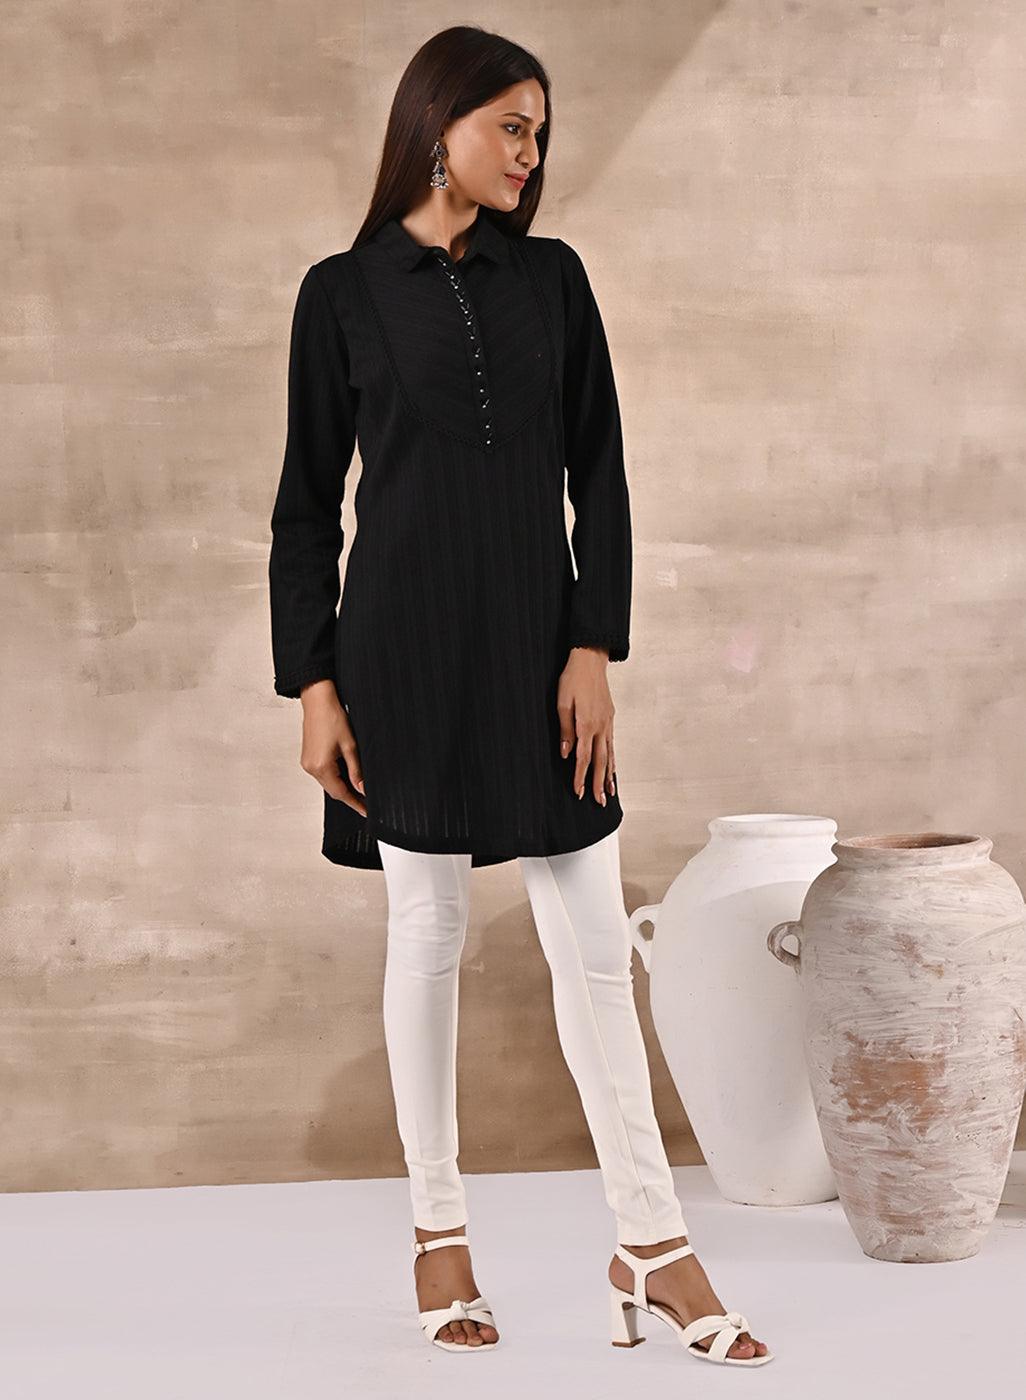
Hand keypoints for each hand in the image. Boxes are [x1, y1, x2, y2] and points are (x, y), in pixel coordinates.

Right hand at [298, 679, 366, 816]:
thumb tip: (363, 788)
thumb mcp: (351, 746)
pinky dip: (334, 777)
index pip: (341, 793)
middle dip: (350, 796)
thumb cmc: (332, 717)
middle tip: (366, 801)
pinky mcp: (307, 758)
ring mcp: (307, 763)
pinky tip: (346, 774)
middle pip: (333, 790)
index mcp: (321, 767)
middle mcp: (311, 768)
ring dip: (342, 786)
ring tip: (359, 787)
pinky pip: (323, 774)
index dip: (355, 803)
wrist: (318, 701)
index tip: (366, 810)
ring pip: (328, 783)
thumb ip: (357, 770)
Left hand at [557, 646, 616, 804]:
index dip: (581, 776)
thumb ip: (565, 729)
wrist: (590, 661)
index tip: (578, 792)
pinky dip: (613, 760)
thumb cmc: (572, 680)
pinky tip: (613, 770)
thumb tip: (566, 753)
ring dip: (609, 775)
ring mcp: (607, 723)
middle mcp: (600, 727)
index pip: (583, 758)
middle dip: (598, 783)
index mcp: (586, 724)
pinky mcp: (610, 719)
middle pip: (600, 761)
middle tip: (599, 802)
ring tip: (609, 793)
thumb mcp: (562, 703)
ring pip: (609, 755)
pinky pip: (612, 745)